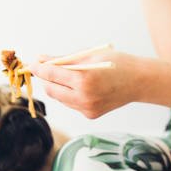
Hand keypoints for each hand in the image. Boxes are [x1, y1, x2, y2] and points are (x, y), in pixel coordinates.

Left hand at [27, 48, 144, 118]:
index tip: (31, 63)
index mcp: (84, 80)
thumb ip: (64, 59)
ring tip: (68, 75)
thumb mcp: (89, 55)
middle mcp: (84, 98)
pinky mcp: (90, 115)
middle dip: (45, 79)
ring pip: (60, 98)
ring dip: (57, 86)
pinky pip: (71, 104)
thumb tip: (41, 59)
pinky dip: (70, 94)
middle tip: (43, 68)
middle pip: (51, 90)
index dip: (38, 68)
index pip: (51, 74)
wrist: (139, 82)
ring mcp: (87, 109)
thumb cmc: (117, 64)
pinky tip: (82, 87)